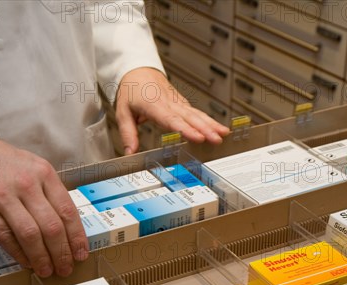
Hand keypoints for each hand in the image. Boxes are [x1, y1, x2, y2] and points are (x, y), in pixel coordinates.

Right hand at [0, 134, 87, 277]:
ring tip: (47, 270)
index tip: (81, 253)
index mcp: (44, 173)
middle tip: (65, 268)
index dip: (77, 237)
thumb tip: (67, 226)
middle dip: (61, 253)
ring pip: (30, 235)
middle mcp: (26, 183)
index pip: (68, 210)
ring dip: (41, 258)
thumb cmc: (2, 162)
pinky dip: (19, 253)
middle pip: (51, 226)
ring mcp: (3, 196)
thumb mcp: (32, 166)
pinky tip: (27, 261)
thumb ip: (49, 192)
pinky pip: (5, 236)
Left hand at [115, 67, 229, 154]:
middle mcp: (169, 103)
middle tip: (217, 139)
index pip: (171, 119)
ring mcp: (178, 102)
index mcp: (154, 105)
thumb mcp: (123, 111)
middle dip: (205, 129)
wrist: (139, 70)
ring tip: (224, 134)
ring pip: (197, 114)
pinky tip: (220, 129)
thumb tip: (130, 152)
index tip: (197, 137)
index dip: (185, 129)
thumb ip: (128, 133)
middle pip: (189, 117)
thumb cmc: (131, 90)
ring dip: (211, 124)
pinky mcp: (183, 103)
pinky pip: (198, 113)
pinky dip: (210, 120)